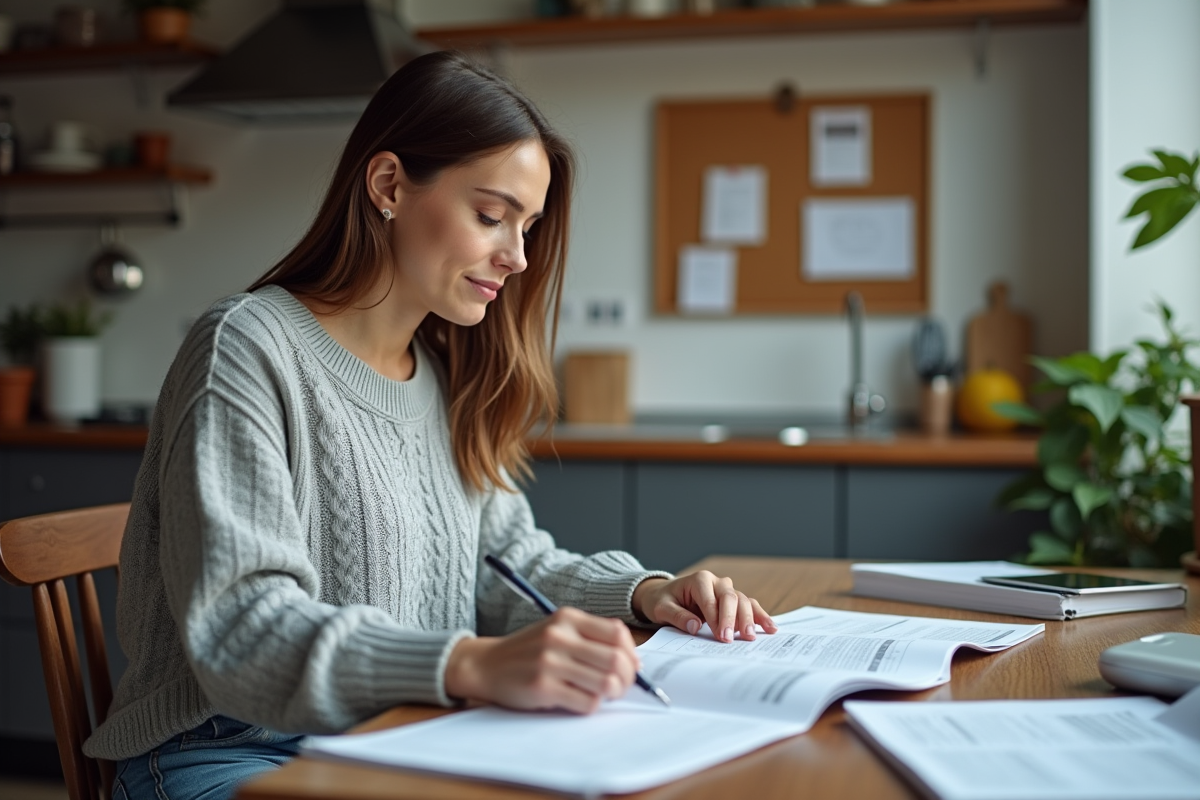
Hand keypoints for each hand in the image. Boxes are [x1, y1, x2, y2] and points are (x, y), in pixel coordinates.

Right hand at [444, 607, 638, 713]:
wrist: (486, 664)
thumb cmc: (529, 651)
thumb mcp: (557, 631)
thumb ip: (591, 639)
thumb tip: (634, 661)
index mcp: (567, 618)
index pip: (617, 633)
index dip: (631, 653)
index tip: (631, 666)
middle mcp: (559, 636)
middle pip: (616, 659)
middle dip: (627, 678)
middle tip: (621, 687)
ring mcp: (550, 661)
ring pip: (606, 683)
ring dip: (613, 694)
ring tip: (604, 695)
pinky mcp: (542, 687)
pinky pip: (586, 702)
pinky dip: (592, 706)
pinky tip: (581, 701)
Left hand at [632, 571, 776, 642]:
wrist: (665, 594)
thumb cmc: (663, 600)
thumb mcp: (662, 608)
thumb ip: (677, 616)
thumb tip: (694, 626)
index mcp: (699, 580)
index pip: (710, 600)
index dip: (716, 618)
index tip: (720, 636)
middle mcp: (716, 582)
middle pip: (730, 598)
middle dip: (733, 619)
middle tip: (732, 639)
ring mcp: (726, 590)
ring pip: (742, 601)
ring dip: (749, 618)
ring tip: (752, 637)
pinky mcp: (732, 600)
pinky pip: (748, 606)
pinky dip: (759, 616)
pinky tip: (770, 628)